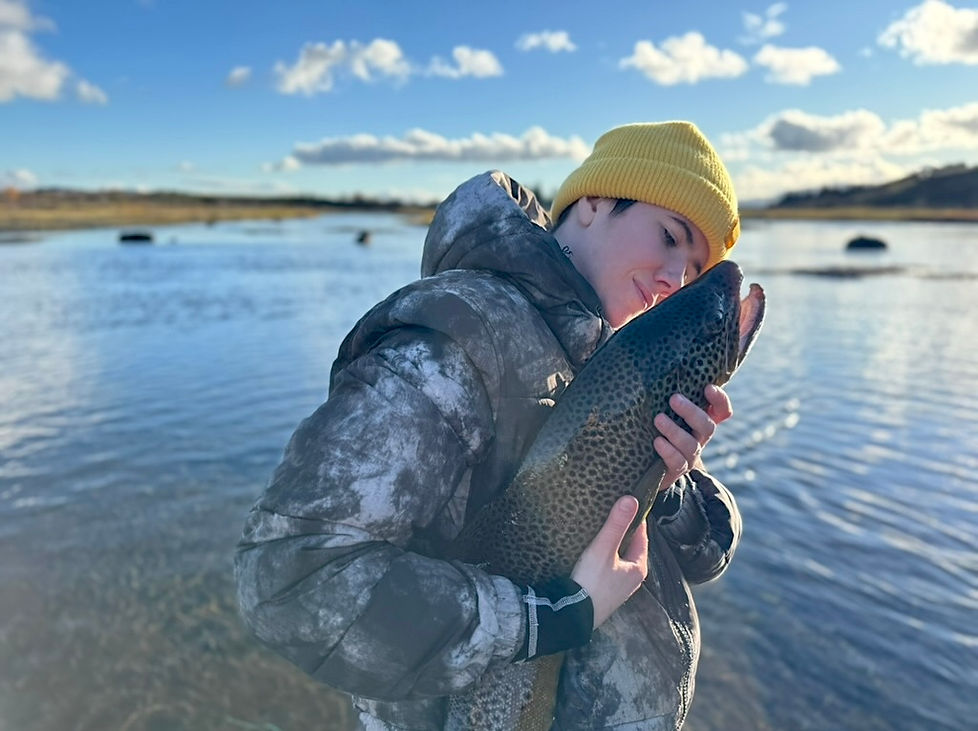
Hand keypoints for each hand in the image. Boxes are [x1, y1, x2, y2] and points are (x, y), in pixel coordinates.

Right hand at [571, 496, 648, 628]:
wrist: (572, 615)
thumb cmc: (591, 583)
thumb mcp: (603, 549)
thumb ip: (616, 524)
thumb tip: (631, 499)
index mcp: (638, 567)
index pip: (641, 534)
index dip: (633, 518)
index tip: (623, 503)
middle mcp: (632, 578)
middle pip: (630, 546)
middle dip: (621, 531)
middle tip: (608, 513)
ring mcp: (619, 587)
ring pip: (618, 558)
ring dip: (611, 546)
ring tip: (597, 531)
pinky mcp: (605, 592)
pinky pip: (608, 569)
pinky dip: (603, 559)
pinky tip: (590, 554)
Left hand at [653, 384, 731, 487]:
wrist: (647, 465)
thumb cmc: (657, 428)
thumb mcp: (664, 411)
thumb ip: (667, 396)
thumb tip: (652, 368)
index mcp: (701, 421)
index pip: (722, 411)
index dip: (719, 400)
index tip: (707, 387)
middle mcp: (700, 438)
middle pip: (707, 426)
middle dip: (691, 412)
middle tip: (674, 398)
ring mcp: (690, 455)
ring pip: (691, 445)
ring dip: (675, 430)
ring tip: (658, 419)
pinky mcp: (676, 470)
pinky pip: (678, 462)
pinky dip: (668, 451)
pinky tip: (657, 441)